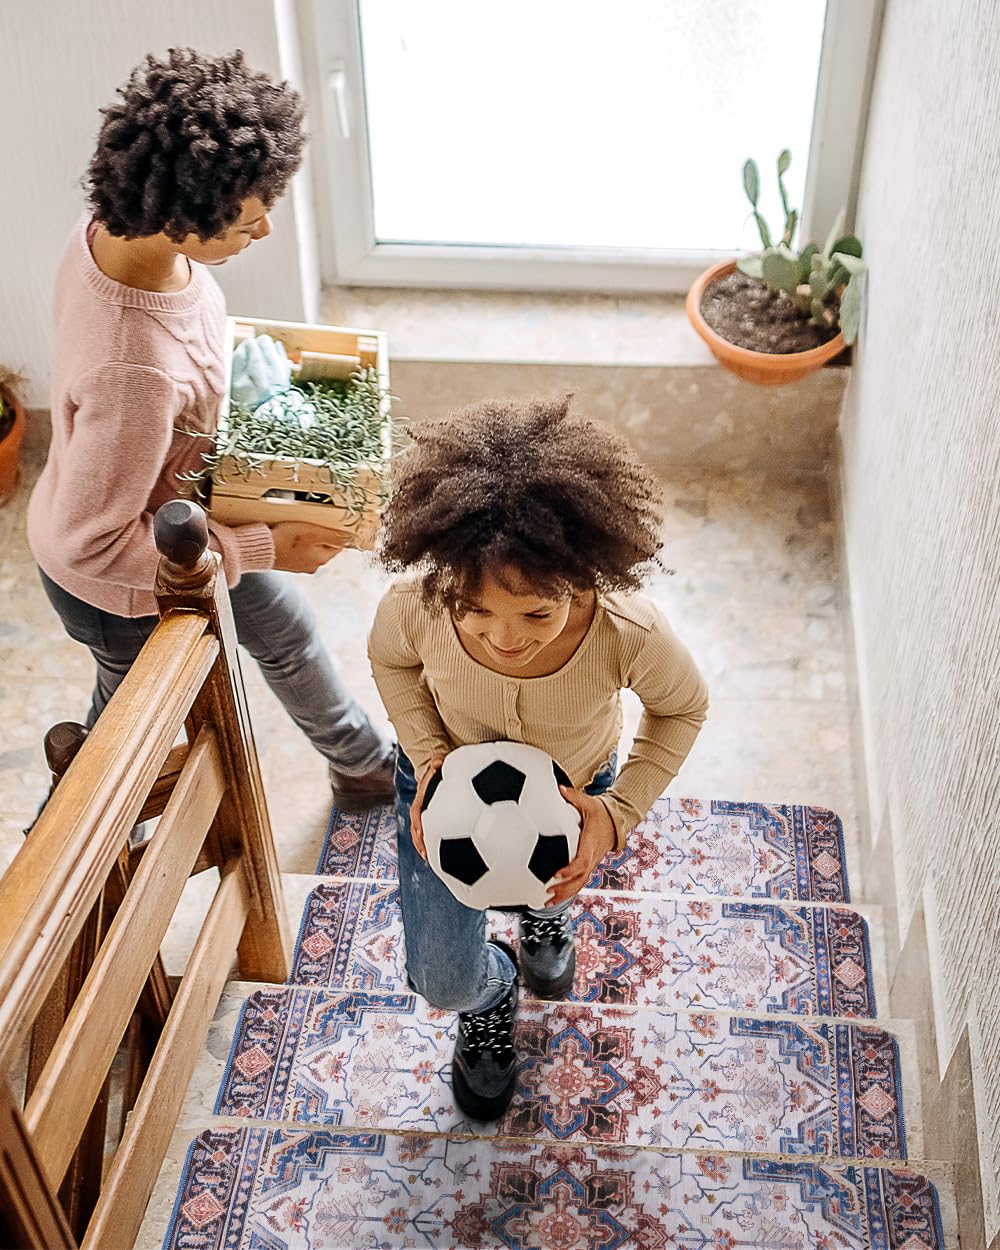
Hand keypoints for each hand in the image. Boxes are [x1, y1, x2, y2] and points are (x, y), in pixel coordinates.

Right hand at [271, 522, 347, 573]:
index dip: (335, 531)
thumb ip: (333, 536)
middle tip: (310, 524)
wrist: (259, 548)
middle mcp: (313, 566)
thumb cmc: (285, 539)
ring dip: (307, 537)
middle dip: (320, 533)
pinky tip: (288, 536)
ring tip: (297, 528)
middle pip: (325, 545)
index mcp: (321, 559)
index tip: (327, 522)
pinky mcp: (289, 562)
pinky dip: (296, 542)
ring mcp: (300, 565)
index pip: (339, 544)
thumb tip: (350, 538)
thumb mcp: (313, 533)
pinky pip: (298, 549)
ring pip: (311, 547)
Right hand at [409, 756, 445, 859]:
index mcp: (421, 798)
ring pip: (419, 834)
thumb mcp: (437, 765)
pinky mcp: (430, 822)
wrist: (435, 774)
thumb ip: (438, 762)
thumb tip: (438, 760)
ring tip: (429, 860)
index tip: (421, 834)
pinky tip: (438, 858)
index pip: (416, 812)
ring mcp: (424, 817)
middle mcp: (419, 809)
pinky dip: (430, 846)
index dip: (418, 824)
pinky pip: (428, 836)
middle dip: (419, 842)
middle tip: (425, 854)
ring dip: (423, 847)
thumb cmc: (438, 772)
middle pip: (416, 827)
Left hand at [545, 786, 616, 905]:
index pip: (581, 861)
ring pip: (579, 885)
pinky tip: (551, 899)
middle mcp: (591, 858)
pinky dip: (566, 892)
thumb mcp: (588, 802)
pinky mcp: (587, 867)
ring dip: (563, 895)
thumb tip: (560, 788)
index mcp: (591, 844)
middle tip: (547, 893)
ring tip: (545, 902)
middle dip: (564, 889)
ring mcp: (590, 864)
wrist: (614, 822)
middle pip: (579, 879)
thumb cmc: (600, 812)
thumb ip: (573, 797)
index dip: (570, 870)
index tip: (556, 874)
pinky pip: (577, 883)